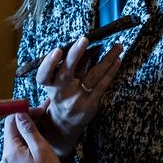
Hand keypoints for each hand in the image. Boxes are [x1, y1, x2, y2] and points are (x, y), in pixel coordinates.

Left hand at [0, 112, 82, 162]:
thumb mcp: (42, 148)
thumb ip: (28, 130)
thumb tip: (20, 113)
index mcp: (10, 153)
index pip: (10, 122)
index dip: (24, 112)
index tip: (39, 110)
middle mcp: (4, 161)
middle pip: (11, 132)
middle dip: (26, 121)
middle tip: (43, 115)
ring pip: (14, 142)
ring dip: (26, 133)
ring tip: (41, 128)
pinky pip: (15, 153)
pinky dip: (24, 145)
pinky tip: (36, 142)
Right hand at [35, 38, 121, 155]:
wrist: (64, 123)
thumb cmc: (64, 93)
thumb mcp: (62, 79)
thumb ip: (74, 62)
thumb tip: (93, 44)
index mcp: (49, 85)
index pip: (44, 75)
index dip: (49, 63)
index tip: (57, 51)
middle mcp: (60, 93)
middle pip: (65, 73)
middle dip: (74, 55)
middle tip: (84, 39)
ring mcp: (75, 100)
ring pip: (92, 76)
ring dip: (106, 59)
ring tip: (118, 46)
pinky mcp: (89, 106)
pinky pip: (102, 85)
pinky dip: (111, 71)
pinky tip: (118, 60)